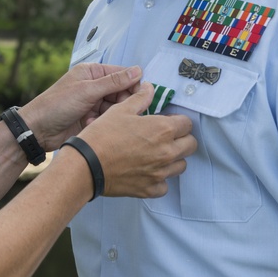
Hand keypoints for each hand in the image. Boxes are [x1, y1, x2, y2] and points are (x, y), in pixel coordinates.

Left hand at [17, 63, 142, 152]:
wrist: (38, 129)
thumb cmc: (56, 104)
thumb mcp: (86, 90)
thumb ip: (113, 82)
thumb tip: (137, 70)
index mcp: (91, 72)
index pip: (121, 74)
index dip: (133, 84)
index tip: (143, 96)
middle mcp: (93, 86)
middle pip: (121, 92)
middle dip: (122, 103)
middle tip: (122, 112)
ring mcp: (93, 103)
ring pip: (115, 108)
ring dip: (111, 115)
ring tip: (102, 119)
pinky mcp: (91, 119)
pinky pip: (107, 120)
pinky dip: (103, 123)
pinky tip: (91, 125)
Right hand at [73, 82, 196, 198]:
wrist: (87, 165)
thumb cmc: (102, 136)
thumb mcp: (120, 110)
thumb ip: (140, 98)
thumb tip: (149, 88)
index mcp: (162, 129)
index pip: (187, 124)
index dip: (177, 121)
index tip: (167, 122)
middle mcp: (167, 152)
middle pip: (190, 145)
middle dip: (181, 139)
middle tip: (165, 137)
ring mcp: (160, 172)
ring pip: (181, 165)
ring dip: (173, 159)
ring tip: (156, 154)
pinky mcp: (150, 189)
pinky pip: (164, 185)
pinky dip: (159, 179)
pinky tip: (147, 171)